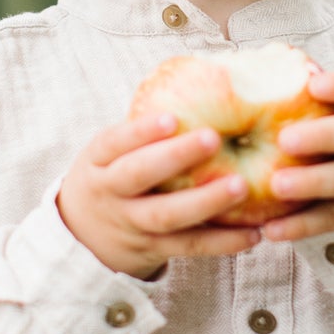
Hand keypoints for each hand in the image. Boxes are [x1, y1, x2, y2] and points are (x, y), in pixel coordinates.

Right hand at [58, 113, 261, 278]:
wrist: (81, 239)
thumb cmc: (111, 177)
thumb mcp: (109, 153)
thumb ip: (143, 131)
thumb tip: (204, 83)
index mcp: (98, 161)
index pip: (114, 142)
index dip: (141, 131)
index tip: (171, 117)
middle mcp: (110, 193)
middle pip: (138, 175)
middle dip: (175, 157)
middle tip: (213, 138)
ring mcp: (131, 224)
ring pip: (166, 216)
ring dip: (205, 201)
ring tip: (241, 186)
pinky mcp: (153, 249)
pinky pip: (189, 247)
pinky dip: (221, 242)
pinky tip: (252, 233)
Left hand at [261, 71, 333, 242]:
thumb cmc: (333, 123)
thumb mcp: (327, 105)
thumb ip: (294, 89)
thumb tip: (235, 69)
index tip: (314, 83)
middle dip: (325, 137)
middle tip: (285, 140)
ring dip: (314, 183)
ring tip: (276, 187)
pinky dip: (304, 226)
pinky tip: (272, 231)